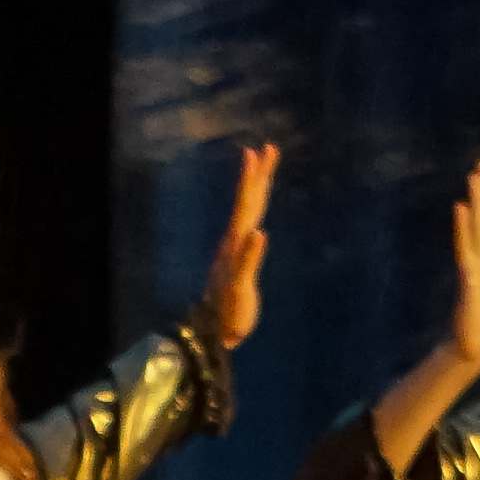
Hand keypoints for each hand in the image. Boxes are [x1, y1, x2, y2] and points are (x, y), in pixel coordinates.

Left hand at [194, 139, 279, 350]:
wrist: (213, 332)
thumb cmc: (228, 312)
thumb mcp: (238, 287)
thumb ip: (248, 259)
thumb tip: (258, 232)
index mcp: (235, 242)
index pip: (245, 204)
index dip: (251, 179)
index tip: (254, 152)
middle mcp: (234, 241)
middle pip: (247, 200)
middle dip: (257, 174)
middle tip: (266, 148)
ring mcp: (235, 249)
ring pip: (247, 211)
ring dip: (256, 188)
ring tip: (260, 168)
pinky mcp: (239, 260)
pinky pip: (249, 227)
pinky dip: (255, 213)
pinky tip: (257, 211)